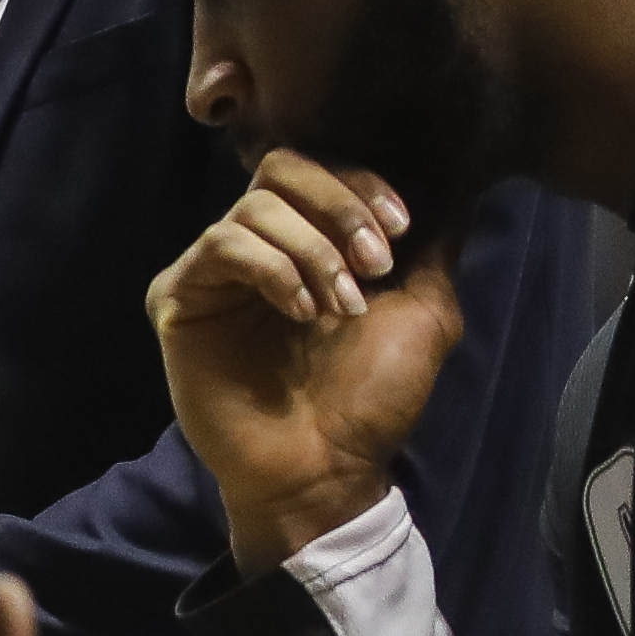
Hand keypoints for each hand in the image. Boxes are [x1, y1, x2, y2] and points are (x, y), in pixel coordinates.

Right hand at [149, 152, 465, 571]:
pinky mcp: (179, 298)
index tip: (400, 228)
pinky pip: (220, 247)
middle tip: (372, 263)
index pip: (322, 171)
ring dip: (312, 250)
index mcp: (311, 242)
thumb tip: (455, 190)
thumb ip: (431, 250)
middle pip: (281, 169)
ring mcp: (215, 272)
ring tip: (338, 306)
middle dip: (338, 206)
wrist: (323, 466)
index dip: (361, 186)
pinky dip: (271, 268)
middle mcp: (261, 247)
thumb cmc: (371, 398)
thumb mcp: (424, 311)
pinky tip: (299, 311)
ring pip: (254, 208)